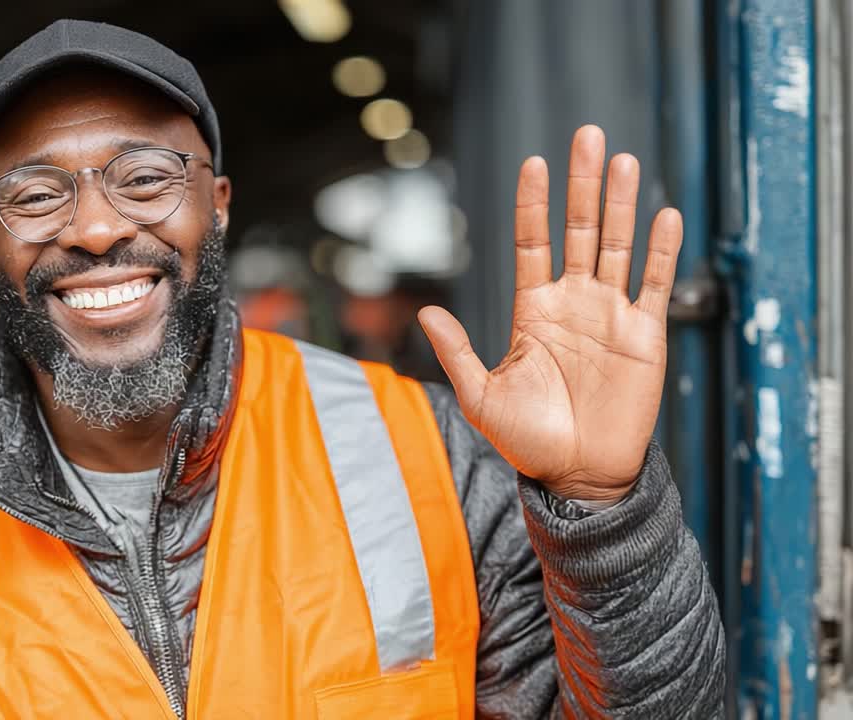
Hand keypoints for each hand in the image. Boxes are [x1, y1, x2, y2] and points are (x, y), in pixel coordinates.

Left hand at [418, 125, 681, 503]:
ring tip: (621, 160)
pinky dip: (661, 251)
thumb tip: (425, 312)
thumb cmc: (527, 440)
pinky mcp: (644, 335)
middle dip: (582, 184)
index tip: (535, 163)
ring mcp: (610, 314)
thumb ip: (457, 351)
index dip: (534, 204)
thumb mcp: (481, 396)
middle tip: (587, 135)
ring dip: (621, 203)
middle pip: (580, 230)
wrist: (578, 475)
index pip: (533, 243)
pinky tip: (664, 213)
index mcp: (533, 310)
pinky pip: (656, 284)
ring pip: (619, 245)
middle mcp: (573, 302)